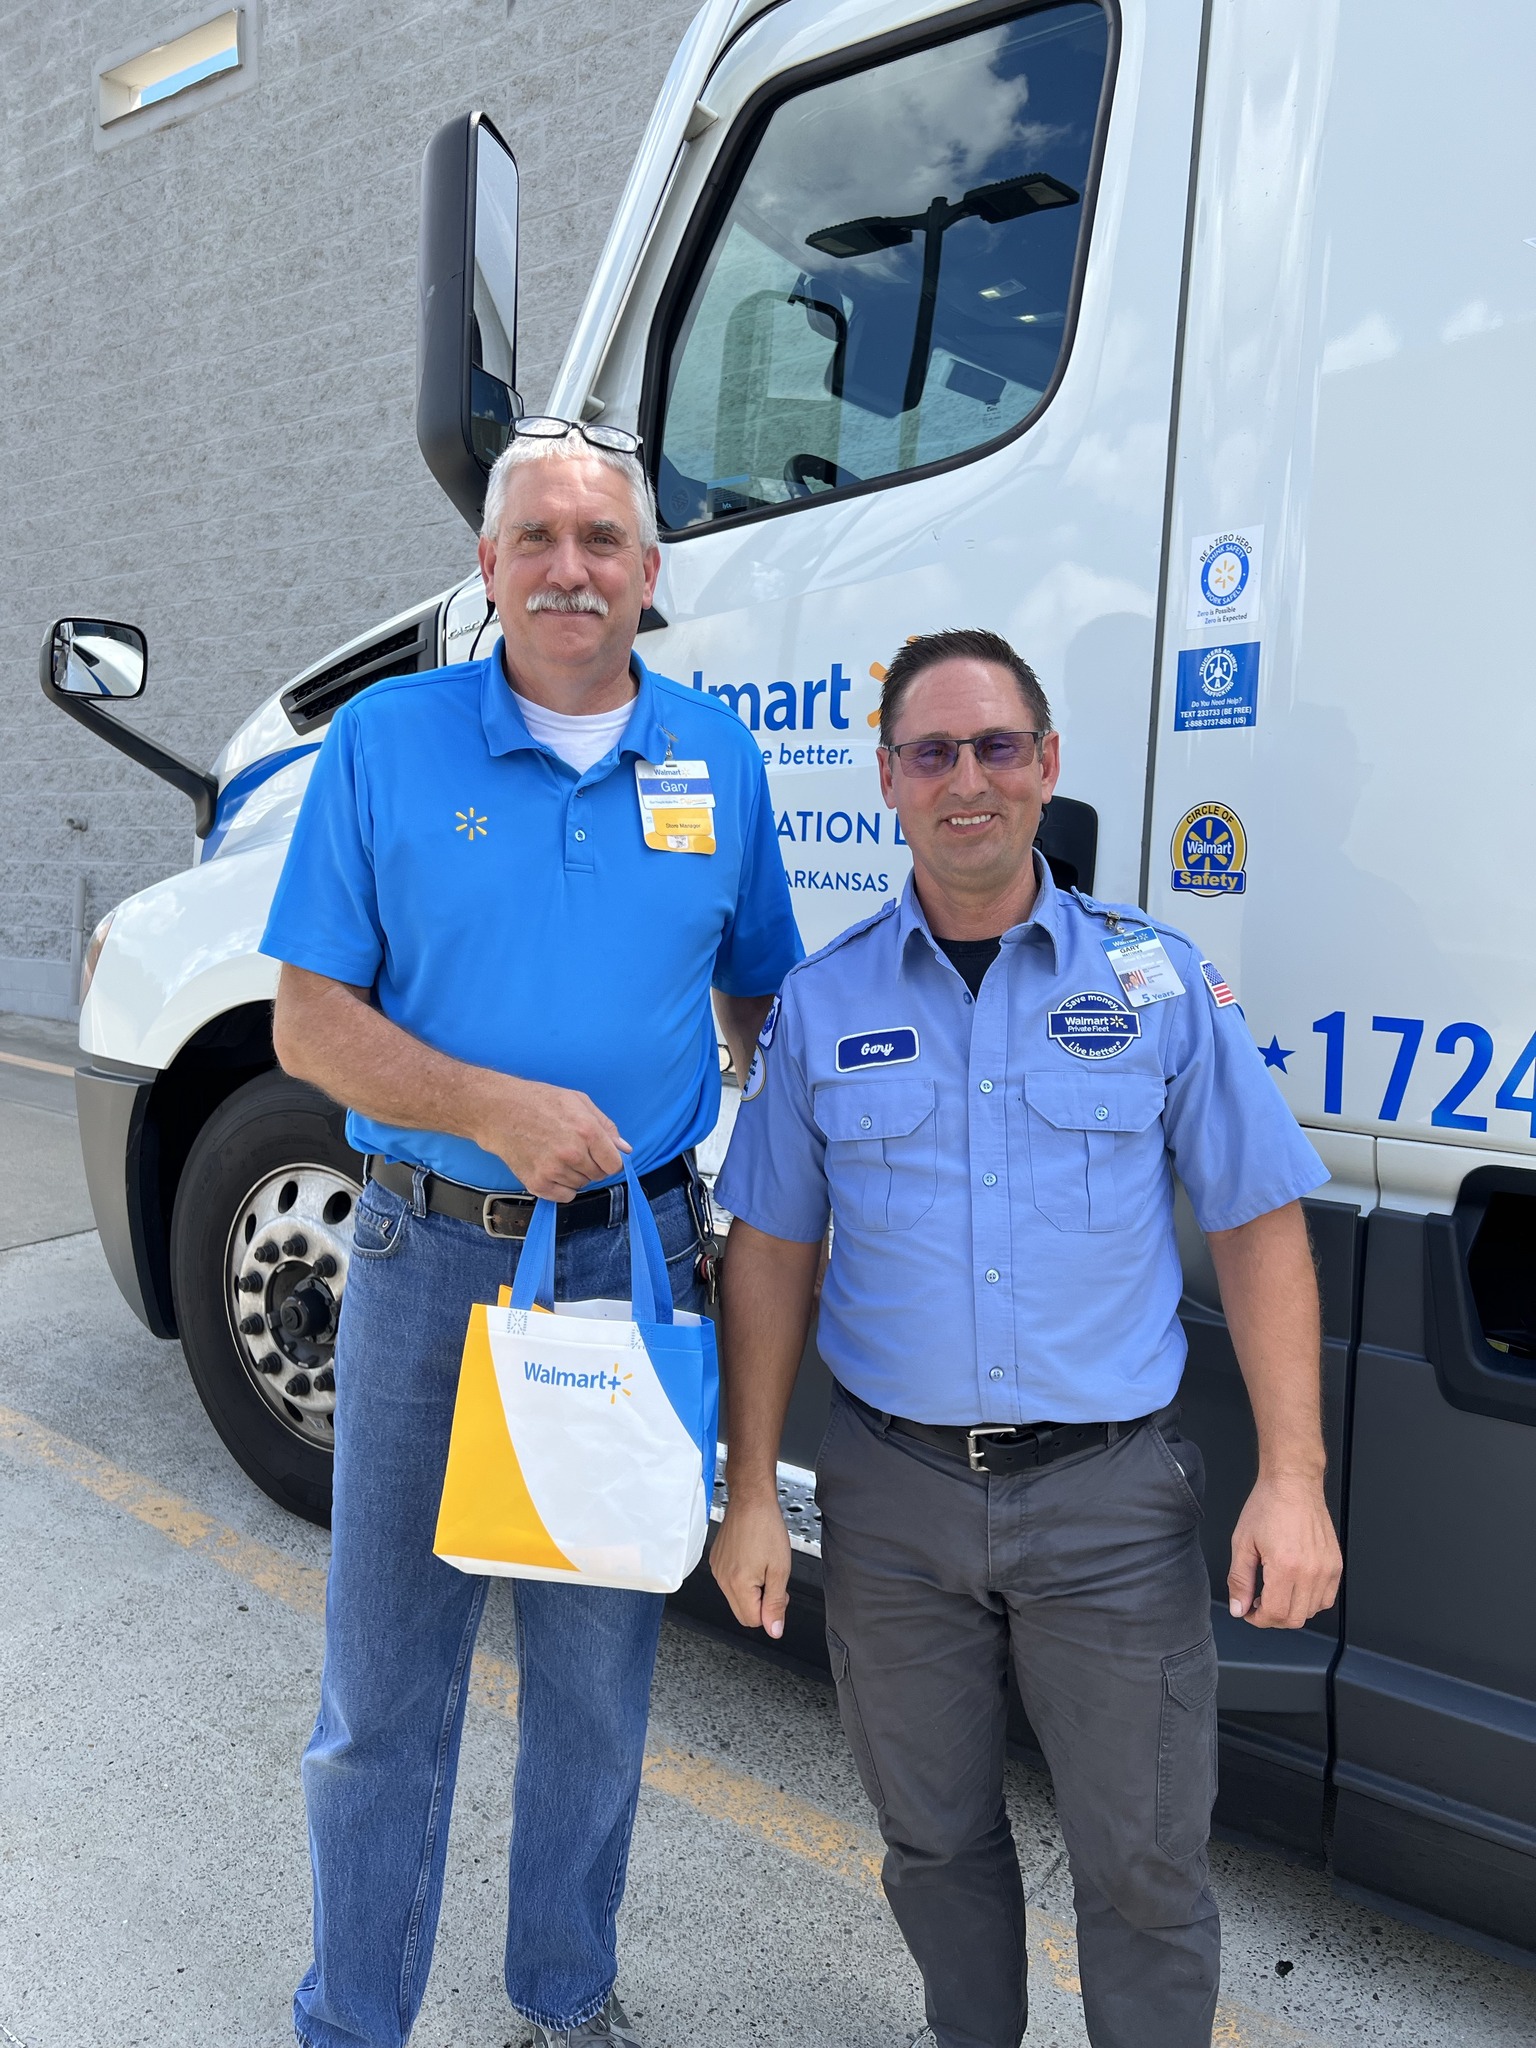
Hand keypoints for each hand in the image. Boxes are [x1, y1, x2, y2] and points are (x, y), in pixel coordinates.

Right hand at [477, 1076, 629, 1200]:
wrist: (499, 1111)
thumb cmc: (540, 1101)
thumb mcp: (578, 1101)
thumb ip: (606, 1126)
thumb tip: (625, 1149)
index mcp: (586, 1131)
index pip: (615, 1165)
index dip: (610, 1160)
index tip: (601, 1155)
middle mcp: (572, 1153)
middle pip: (599, 1176)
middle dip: (592, 1165)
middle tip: (574, 1148)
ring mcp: (554, 1170)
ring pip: (581, 1185)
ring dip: (575, 1174)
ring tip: (557, 1153)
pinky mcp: (538, 1184)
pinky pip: (565, 1196)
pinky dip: (562, 1186)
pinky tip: (551, 1167)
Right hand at [710, 1491, 791, 1638]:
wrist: (751, 1500)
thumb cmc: (766, 1527)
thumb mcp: (780, 1569)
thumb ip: (776, 1604)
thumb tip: (774, 1629)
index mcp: (738, 1583)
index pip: (753, 1620)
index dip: (770, 1611)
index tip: (778, 1592)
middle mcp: (722, 1578)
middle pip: (742, 1612)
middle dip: (760, 1603)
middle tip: (773, 1579)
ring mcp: (717, 1569)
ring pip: (736, 1597)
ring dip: (752, 1589)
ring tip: (763, 1564)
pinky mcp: (715, 1560)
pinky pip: (729, 1581)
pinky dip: (742, 1577)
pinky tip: (752, 1557)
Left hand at [1228, 1474, 1341, 1627]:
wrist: (1293, 1483)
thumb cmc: (1269, 1505)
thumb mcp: (1242, 1542)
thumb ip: (1239, 1580)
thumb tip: (1238, 1608)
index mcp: (1285, 1565)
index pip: (1275, 1614)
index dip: (1258, 1619)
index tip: (1248, 1611)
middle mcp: (1311, 1570)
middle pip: (1294, 1618)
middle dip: (1272, 1617)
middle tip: (1258, 1603)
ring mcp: (1327, 1569)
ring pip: (1312, 1611)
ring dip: (1291, 1610)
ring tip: (1276, 1592)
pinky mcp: (1336, 1565)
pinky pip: (1327, 1598)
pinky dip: (1310, 1601)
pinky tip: (1294, 1587)